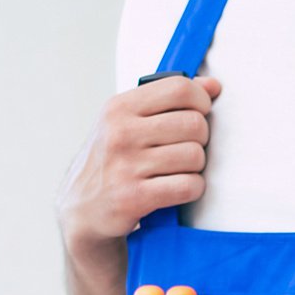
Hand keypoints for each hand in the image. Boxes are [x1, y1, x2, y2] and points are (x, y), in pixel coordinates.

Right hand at [56, 72, 222, 255]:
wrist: (82, 208)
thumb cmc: (111, 160)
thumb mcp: (127, 121)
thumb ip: (167, 100)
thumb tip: (213, 86)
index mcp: (119, 108)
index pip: (179, 88)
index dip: (200, 100)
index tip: (198, 113)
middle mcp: (120, 133)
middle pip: (194, 124)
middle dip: (201, 138)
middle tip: (187, 148)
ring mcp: (127, 165)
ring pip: (195, 156)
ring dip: (195, 167)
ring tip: (179, 170)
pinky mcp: (135, 197)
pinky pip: (188, 186)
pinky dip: (192, 188)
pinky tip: (179, 188)